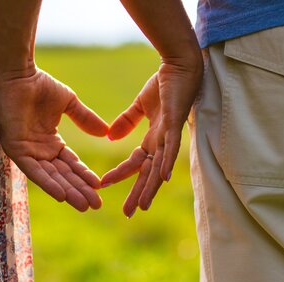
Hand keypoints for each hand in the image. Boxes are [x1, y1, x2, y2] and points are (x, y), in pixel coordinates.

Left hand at [0, 67, 108, 211]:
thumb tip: (106, 132)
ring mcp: (27, 151)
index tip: (101, 186)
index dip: (85, 176)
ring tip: (84, 205)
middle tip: (96, 205)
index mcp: (50, 142)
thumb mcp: (69, 104)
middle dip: (80, 190)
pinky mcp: (15, 149)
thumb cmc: (39, 85)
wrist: (19, 73)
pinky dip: (47, 183)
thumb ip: (85, 119)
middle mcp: (39, 150)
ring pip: (50, 177)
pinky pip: (33, 170)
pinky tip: (62, 195)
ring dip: (67, 192)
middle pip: (63, 175)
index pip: (70, 164)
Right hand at [101, 61, 201, 216]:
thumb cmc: (164, 84)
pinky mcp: (174, 124)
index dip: (121, 174)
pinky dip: (167, 163)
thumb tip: (111, 136)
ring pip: (159, 167)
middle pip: (148, 173)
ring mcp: (169, 135)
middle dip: (139, 193)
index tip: (103, 185)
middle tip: (129, 214)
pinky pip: (171, 147)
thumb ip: (127, 121)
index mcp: (153, 138)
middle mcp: (162, 142)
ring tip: (143, 206)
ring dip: (151, 187)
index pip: (135, 162)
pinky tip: (163, 179)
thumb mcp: (140, 106)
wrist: (179, 66)